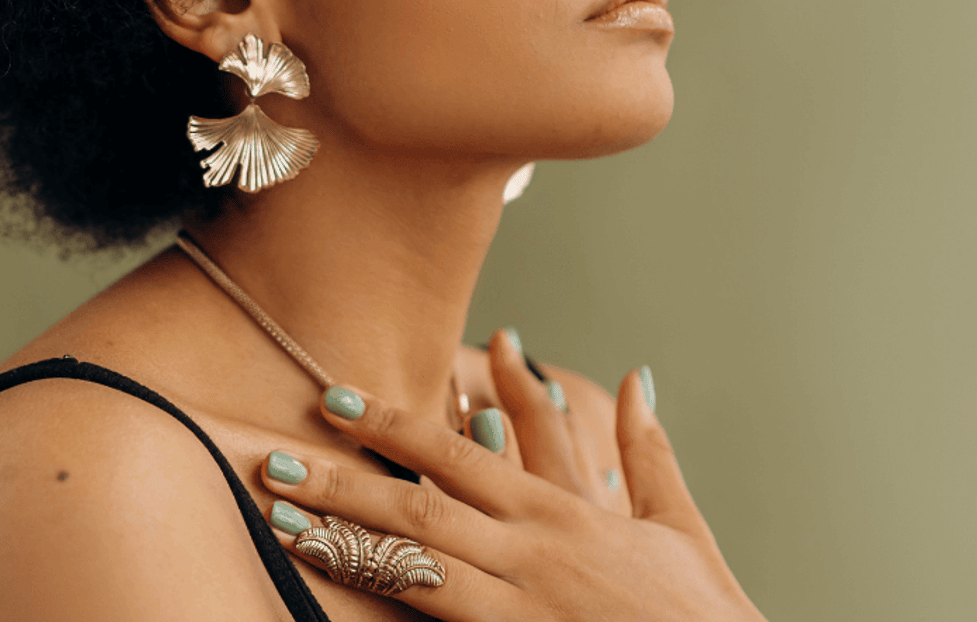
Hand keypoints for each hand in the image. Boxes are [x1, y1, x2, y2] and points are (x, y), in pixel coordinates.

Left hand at [256, 344, 766, 621]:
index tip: (337, 401)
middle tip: (274, 457)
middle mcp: (533, 555)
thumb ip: (648, 450)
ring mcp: (520, 610)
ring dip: (343, 541)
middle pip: (419, 505)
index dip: (394, 423)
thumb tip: (635, 379)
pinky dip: (388, 605)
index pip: (461, 453)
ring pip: (415, 566)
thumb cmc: (702, 613)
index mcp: (564, 514)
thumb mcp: (677, 524)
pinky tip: (338, 596)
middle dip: (342, 480)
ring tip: (280, 523)